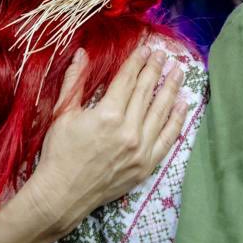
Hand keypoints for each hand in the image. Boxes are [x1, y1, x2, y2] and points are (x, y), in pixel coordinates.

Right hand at [22, 45, 186, 234]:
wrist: (63, 194)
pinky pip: (167, 138)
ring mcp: (140, 149)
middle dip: (155, 70)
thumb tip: (81, 53)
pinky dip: (177, 120)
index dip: (137, 62)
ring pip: (161, 112)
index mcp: (107, 115)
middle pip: (146, 93)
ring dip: (171, 89)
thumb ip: (75, 81)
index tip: (146, 49)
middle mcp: (128, 130)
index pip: (127, 81)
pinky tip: (182, 104)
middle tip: (163, 55)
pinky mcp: (146, 165)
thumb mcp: (63, 114)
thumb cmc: (59, 152)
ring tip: (178, 72)